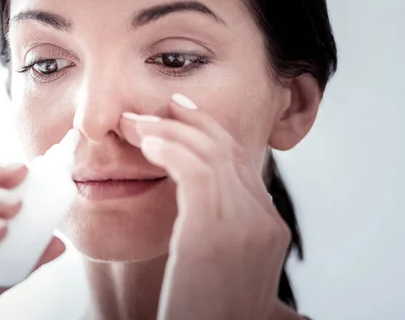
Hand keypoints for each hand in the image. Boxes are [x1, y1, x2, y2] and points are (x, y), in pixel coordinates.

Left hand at [120, 94, 292, 319]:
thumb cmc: (202, 309)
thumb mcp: (219, 262)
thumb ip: (220, 226)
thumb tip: (197, 196)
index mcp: (268, 225)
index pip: (239, 161)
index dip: (208, 131)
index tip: (180, 113)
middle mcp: (266, 220)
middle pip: (228, 150)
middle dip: (190, 122)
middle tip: (161, 106)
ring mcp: (247, 226)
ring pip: (210, 154)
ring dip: (170, 132)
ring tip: (137, 124)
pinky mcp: (217, 233)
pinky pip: (196, 171)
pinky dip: (170, 150)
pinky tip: (148, 144)